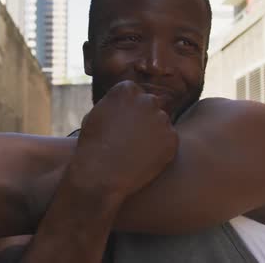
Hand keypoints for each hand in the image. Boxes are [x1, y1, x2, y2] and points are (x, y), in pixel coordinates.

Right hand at [68, 80, 178, 199]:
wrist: (100, 175)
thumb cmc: (92, 145)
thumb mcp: (97, 114)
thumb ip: (115, 104)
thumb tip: (124, 104)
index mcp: (126, 90)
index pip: (134, 93)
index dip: (128, 110)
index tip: (122, 124)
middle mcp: (147, 99)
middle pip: (150, 104)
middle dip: (143, 118)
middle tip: (131, 138)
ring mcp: (161, 119)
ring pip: (161, 123)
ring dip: (153, 133)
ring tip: (135, 151)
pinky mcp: (172, 138)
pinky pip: (169, 141)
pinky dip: (160, 149)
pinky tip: (144, 159)